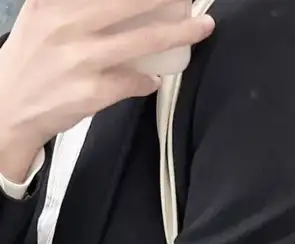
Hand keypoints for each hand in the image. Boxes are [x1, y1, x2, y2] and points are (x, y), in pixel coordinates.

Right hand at [0, 0, 214, 182]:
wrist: (9, 107)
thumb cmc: (32, 60)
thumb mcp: (42, 15)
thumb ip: (71, 2)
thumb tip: (122, 5)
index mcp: (54, 3)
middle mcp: (67, 24)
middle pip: (129, 3)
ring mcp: (81, 59)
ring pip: (142, 42)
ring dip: (178, 34)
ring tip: (201, 28)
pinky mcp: (93, 92)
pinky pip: (134, 82)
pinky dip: (148, 80)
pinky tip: (154, 79)